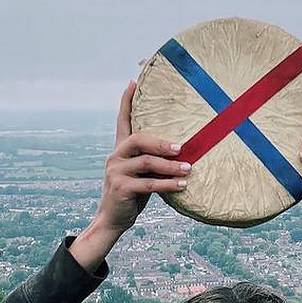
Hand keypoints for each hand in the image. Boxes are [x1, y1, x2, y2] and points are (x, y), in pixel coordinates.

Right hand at [94, 82, 190, 235]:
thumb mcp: (141, 175)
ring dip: (170, 166)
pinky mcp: (121, 188)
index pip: (122, 121)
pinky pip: (149, 184)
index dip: (126, 102)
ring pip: (147, 162)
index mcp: (120, 150)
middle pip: (139, 139)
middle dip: (162, 142)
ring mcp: (116, 172)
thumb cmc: (132, 195)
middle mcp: (115, 157)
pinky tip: (182, 185)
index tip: (133, 83)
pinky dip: (168, 184)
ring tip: (189, 169)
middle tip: (182, 148)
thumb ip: (152, 162)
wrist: (112, 220)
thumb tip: (182, 152)